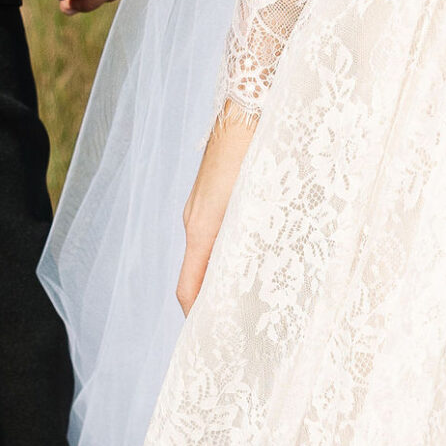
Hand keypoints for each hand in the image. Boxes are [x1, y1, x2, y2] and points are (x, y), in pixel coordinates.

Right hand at [177, 110, 255, 313]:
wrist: (248, 102)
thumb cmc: (255, 151)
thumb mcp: (256, 203)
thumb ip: (249, 244)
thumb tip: (247, 282)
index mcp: (201, 229)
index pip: (188, 289)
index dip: (197, 319)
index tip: (211, 343)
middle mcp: (195, 219)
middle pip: (198, 273)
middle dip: (215, 300)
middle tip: (242, 325)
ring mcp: (201, 203)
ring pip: (209, 251)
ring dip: (225, 273)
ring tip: (255, 292)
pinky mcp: (212, 191)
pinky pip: (215, 230)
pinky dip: (229, 248)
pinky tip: (257, 248)